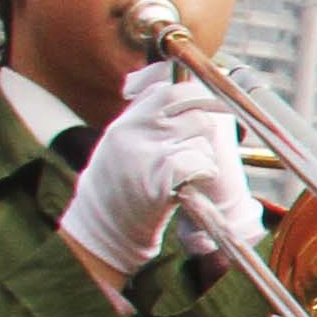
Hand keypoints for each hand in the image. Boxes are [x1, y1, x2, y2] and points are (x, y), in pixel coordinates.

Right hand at [58, 67, 253, 275]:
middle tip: (205, 144)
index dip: (198, 96)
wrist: (104, 230)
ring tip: (190, 173)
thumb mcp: (123, 143)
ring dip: (206, 153)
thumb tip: (177, 87)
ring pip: (201, 133)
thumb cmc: (120, 186)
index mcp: (126, 122)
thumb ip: (146, 116)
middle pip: (192, 107)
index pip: (170, 90)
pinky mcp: (156, 179)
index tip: (213, 106)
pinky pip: (199, 161)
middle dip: (208, 124)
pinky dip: (206, 171)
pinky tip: (193, 185)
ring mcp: (143, 154)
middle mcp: (132, 132)